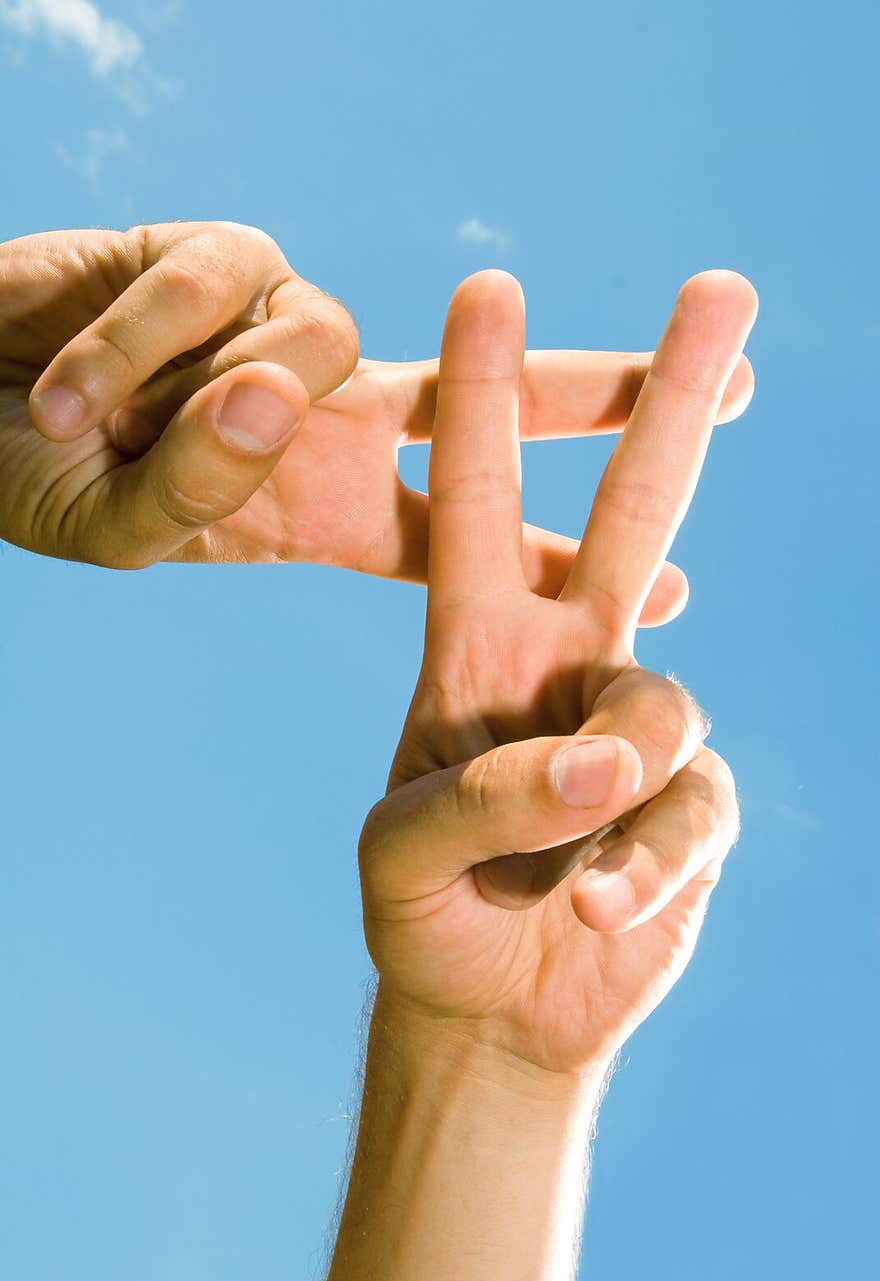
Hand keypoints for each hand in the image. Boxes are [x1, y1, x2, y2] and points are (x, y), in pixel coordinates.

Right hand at [0, 225, 751, 608]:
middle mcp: (326, 417)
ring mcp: (281, 332)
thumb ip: (203, 486)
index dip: (560, 568)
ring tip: (90, 426)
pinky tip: (64, 386)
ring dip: (196, 402)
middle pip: (490, 403)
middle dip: (603, 393)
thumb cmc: (36, 474)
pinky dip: (130, 343)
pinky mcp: (222, 253)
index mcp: (323, 505)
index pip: (465, 540)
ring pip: (324, 337)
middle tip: (733, 382)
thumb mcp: (124, 522)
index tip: (675, 598)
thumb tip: (281, 389)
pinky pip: (213, 289)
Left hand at [359, 269, 755, 1076]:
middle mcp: (564, 667)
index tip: (488, 290)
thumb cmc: (428, 916)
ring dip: (612, 788)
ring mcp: (635, 732)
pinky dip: (646, 868)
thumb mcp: (405, 859)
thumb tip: (606, 761)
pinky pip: (692, 811)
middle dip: (670, 403)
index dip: (480, 402)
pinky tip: (598, 912)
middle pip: (630, 514)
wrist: (490, 1010)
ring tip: (564, 885)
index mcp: (474, 651)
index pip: (472, 505)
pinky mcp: (693, 803)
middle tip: (722, 287)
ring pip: (662, 706)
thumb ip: (483, 800)